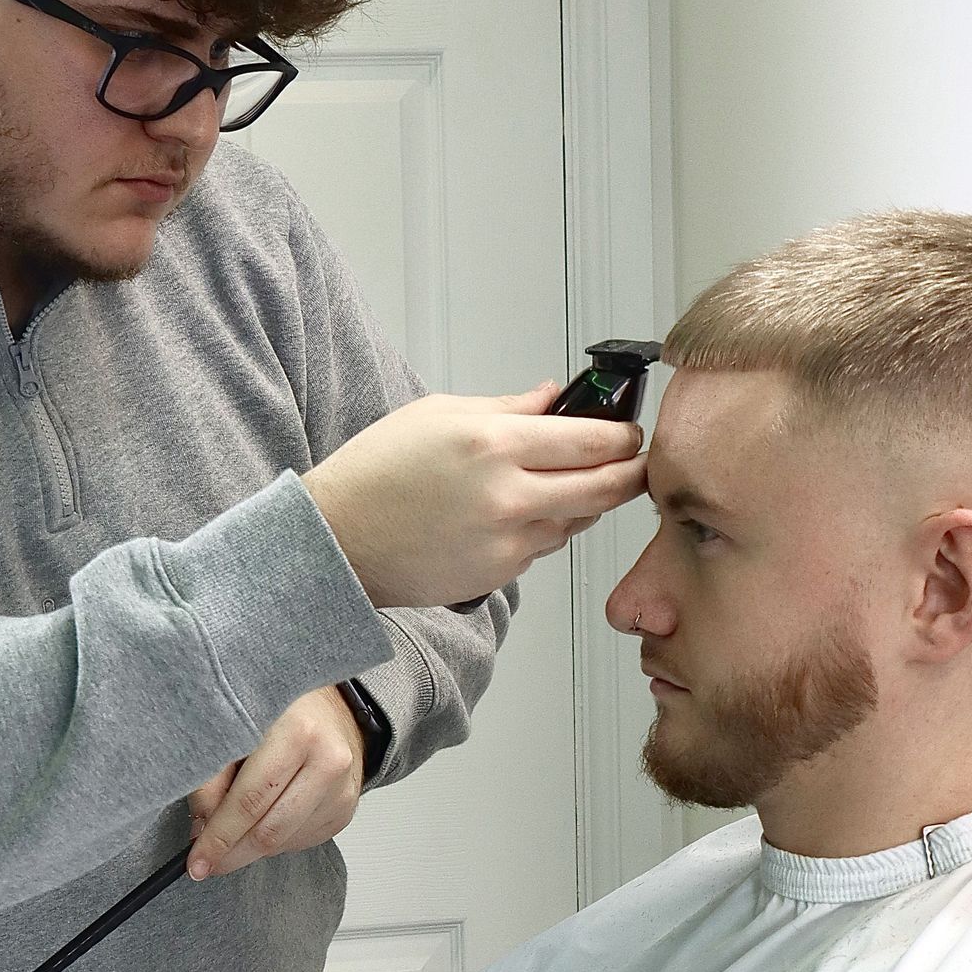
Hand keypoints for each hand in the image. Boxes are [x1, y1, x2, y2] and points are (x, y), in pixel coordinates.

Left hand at [185, 686, 366, 881]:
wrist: (333, 710)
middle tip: (206, 862)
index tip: (196, 861)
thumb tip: (201, 827)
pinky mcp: (344, 811)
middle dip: (231, 853)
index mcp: (298, 732)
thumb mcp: (236, 727)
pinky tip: (262, 820)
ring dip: (250, 847)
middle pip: (269, 831)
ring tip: (231, 833)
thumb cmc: (281, 713)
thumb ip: (212, 776)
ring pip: (283, 842)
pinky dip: (273, 840)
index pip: (250, 801)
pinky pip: (299, 842)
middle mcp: (328, 762)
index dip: (218, 837)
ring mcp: (341, 790)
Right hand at [302, 384, 646, 608]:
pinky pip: (543, 547)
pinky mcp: (498, 575)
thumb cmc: (376, 471)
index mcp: (492, 442)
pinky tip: (519, 513)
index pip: (592, 439)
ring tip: (568, 482)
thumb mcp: (438, 414)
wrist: (336, 540)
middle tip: (635, 463)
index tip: (629, 433)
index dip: (624, 436)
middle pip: (605, 487)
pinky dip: (544, 528)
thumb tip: (555, 397)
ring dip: (585, 502)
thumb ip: (507, 406)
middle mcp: (507, 495)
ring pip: (578, 520)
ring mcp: (506, 541)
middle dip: (629, 473)